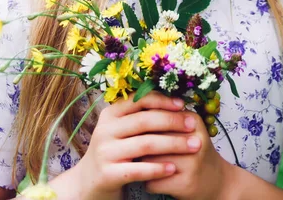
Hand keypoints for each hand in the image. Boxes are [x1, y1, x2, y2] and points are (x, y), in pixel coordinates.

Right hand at [74, 92, 201, 199]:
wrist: (89, 183)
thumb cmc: (115, 150)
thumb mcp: (122, 129)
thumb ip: (141, 116)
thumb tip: (177, 103)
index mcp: (111, 114)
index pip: (139, 100)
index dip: (163, 100)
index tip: (182, 104)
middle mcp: (105, 130)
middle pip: (145, 121)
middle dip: (173, 122)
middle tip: (193, 125)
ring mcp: (105, 152)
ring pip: (145, 144)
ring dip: (173, 144)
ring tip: (193, 145)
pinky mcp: (107, 174)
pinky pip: (138, 170)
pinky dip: (158, 168)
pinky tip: (173, 168)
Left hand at [143, 110, 234, 199]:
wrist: (217, 181)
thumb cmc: (193, 152)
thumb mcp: (186, 130)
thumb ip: (165, 119)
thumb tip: (132, 114)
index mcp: (193, 120)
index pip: (158, 116)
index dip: (142, 123)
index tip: (134, 129)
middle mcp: (195, 139)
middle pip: (152, 138)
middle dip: (139, 145)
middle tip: (134, 148)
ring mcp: (192, 163)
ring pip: (150, 161)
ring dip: (141, 165)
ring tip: (143, 164)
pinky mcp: (186, 184)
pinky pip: (153, 182)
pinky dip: (149, 182)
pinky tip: (154, 180)